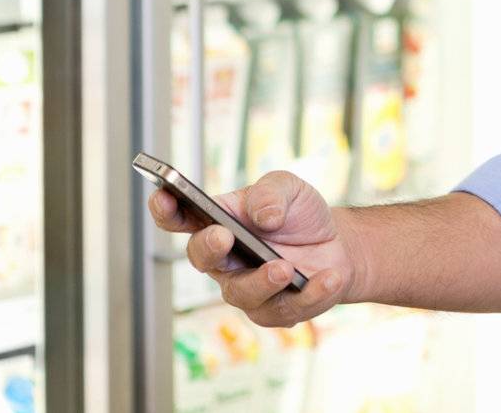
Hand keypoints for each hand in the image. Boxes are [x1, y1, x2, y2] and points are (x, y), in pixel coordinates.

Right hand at [148, 169, 360, 326]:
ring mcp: (247, 289)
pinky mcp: (275, 311)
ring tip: (285, 268)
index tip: (163, 196)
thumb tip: (263, 215)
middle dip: (209, 247)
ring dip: (263, 280)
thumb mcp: (289, 188)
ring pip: (242, 293)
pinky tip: (329, 277)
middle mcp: (224, 261)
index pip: (181, 218)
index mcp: (218, 224)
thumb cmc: (299, 216)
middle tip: (224, 236)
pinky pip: (286, 309)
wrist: (337, 245)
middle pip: (201, 258)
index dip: (166, 209)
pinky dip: (311, 293)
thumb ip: (271, 193)